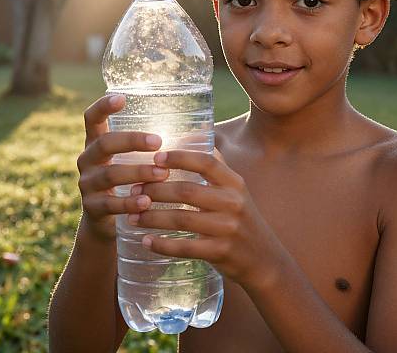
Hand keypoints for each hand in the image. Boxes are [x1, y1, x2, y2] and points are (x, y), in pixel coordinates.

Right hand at [76, 94, 168, 240]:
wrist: (106, 226)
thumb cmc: (131, 182)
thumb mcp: (133, 161)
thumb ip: (152, 148)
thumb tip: (203, 133)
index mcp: (97, 143)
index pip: (92, 118)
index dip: (103, 106)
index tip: (122, 98)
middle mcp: (88, 160)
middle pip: (104, 144)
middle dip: (131, 141)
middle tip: (158, 142)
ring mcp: (88, 184)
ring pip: (110, 175)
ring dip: (138, 173)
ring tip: (162, 174)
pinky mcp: (93, 209)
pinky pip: (110, 204)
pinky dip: (129, 202)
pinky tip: (146, 202)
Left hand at [130, 149, 286, 290]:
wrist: (264, 259)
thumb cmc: (241, 219)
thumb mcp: (236, 190)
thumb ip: (216, 168)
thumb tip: (192, 136)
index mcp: (234, 183)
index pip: (206, 162)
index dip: (180, 157)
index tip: (156, 158)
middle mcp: (233, 202)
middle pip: (187, 191)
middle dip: (155, 190)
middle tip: (134, 190)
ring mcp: (228, 228)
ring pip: (182, 220)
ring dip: (152, 217)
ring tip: (133, 216)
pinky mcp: (220, 252)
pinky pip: (185, 247)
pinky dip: (162, 245)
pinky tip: (146, 241)